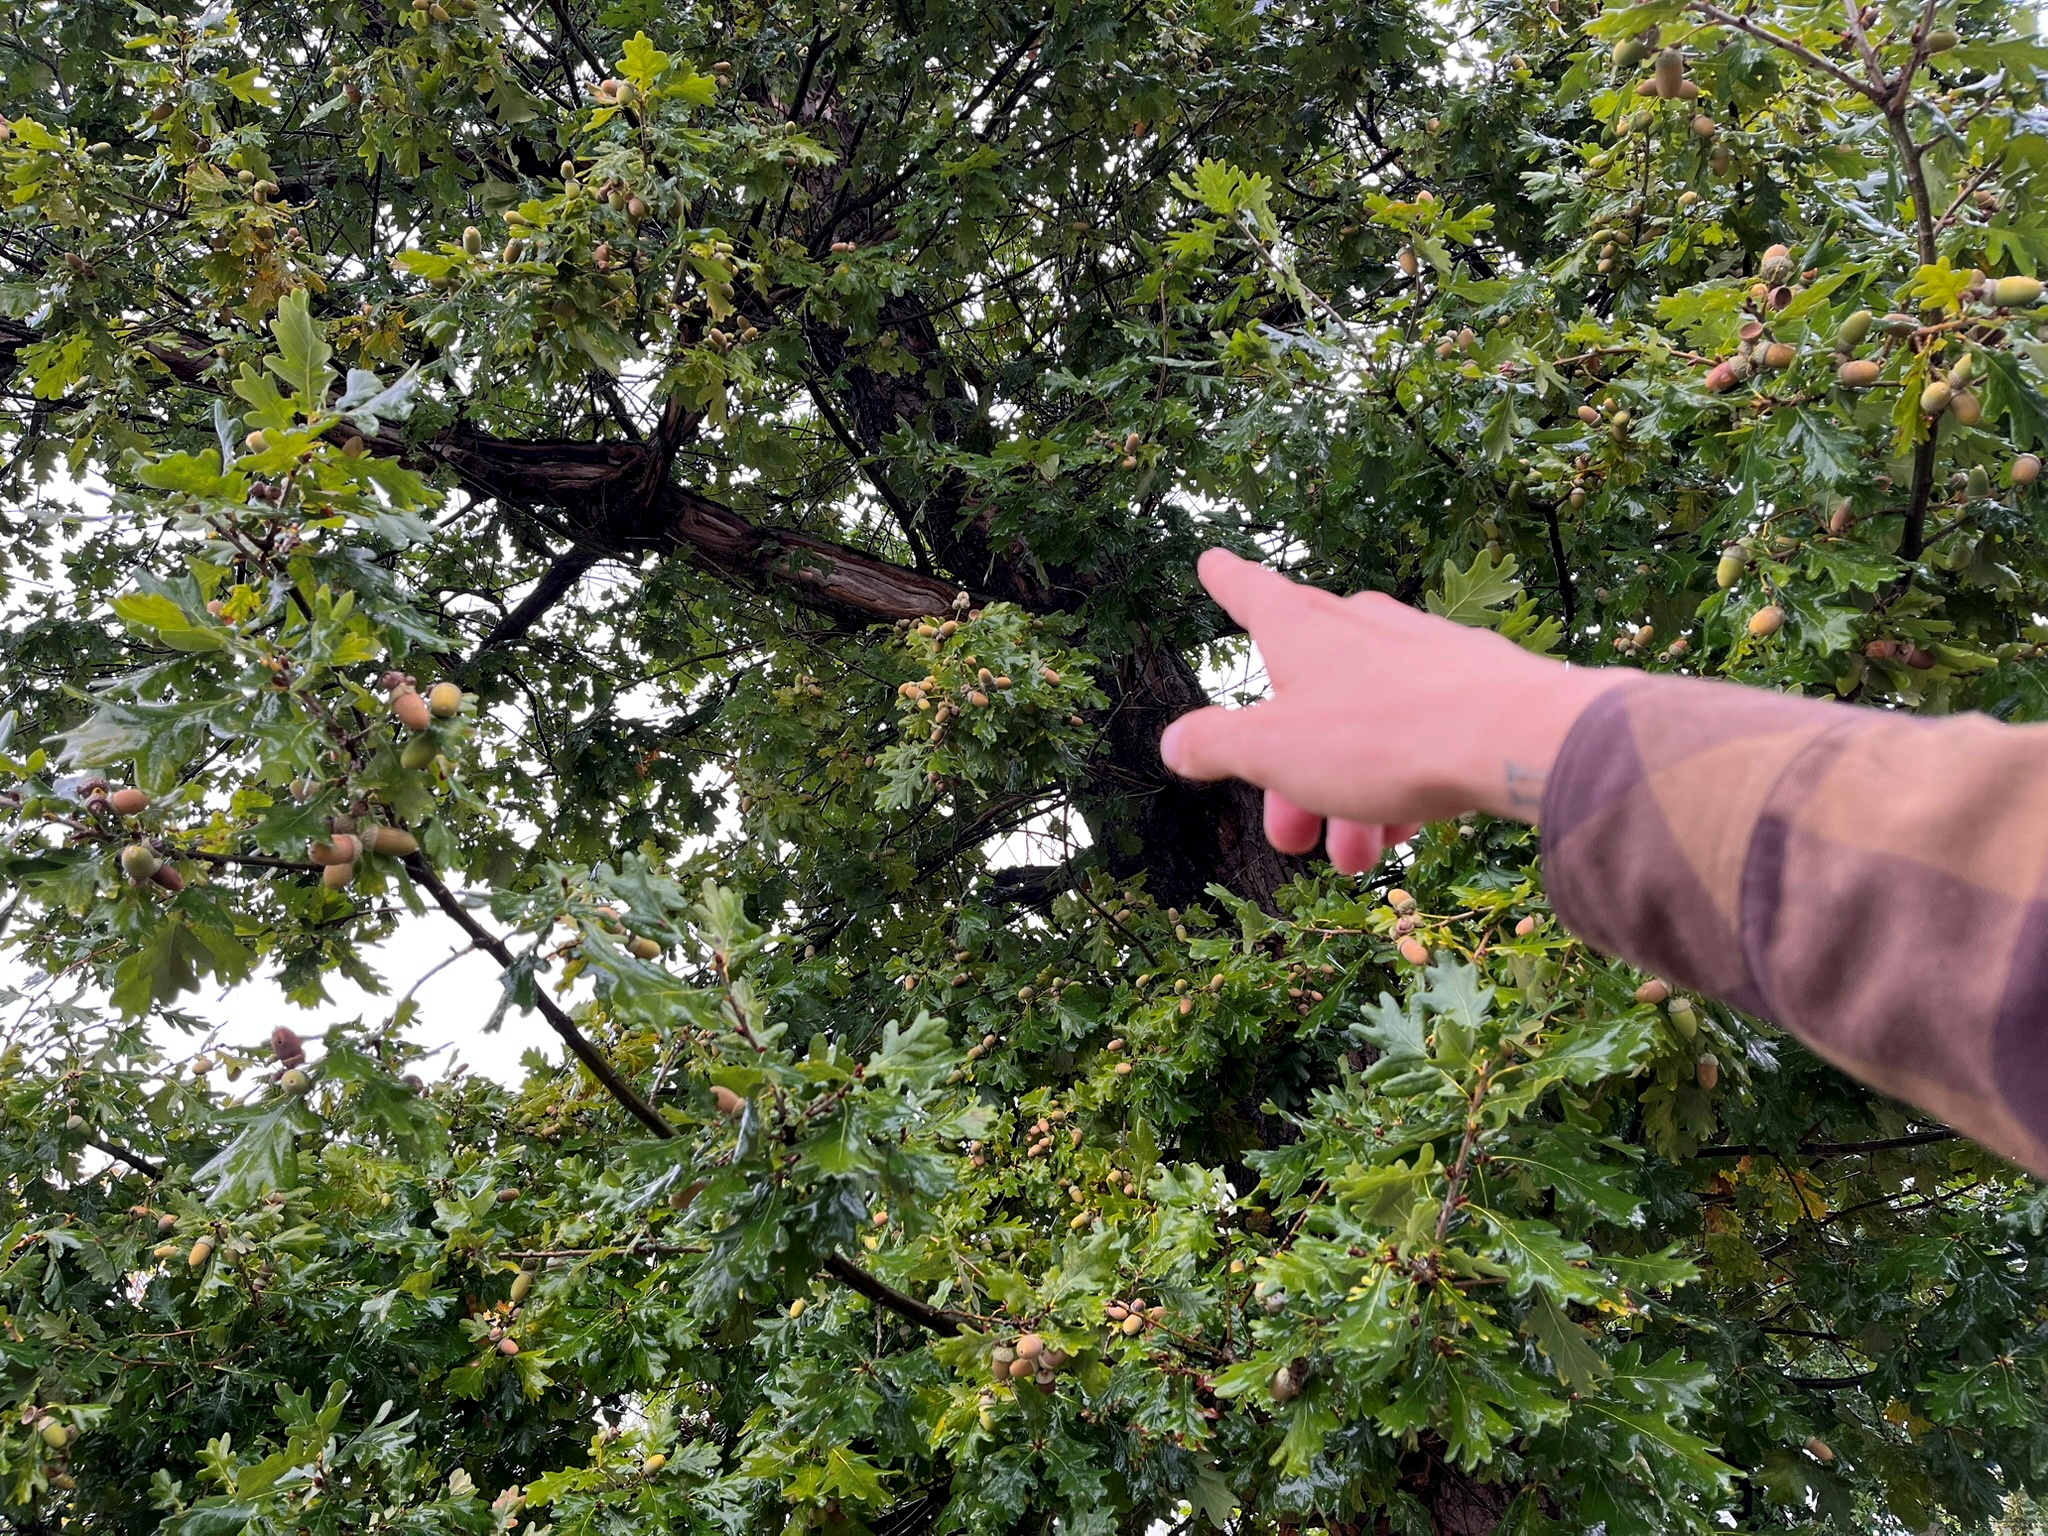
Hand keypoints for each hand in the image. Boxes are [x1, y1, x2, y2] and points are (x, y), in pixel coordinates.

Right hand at [1159, 550, 1618, 872]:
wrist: (1515, 739)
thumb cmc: (1383, 736)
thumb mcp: (1273, 751)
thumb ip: (1217, 744)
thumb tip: (1174, 742)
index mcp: (1303, 629)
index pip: (1250, 593)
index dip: (1225, 582)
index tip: (1210, 561)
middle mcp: (1360, 627)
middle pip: (1305, 697)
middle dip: (1291, 776)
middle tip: (1291, 837)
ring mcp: (1420, 652)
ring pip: (1364, 726)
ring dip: (1348, 797)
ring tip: (1359, 856)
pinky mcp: (1471, 683)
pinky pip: (1417, 733)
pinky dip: (1401, 781)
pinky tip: (1408, 828)